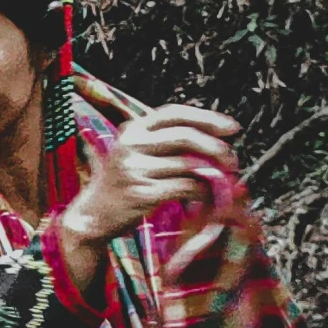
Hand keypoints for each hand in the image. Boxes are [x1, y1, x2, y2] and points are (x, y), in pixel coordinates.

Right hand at [58, 103, 239, 291]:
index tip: (232, 128)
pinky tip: (205, 196)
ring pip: (189, 165)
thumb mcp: (137, 153)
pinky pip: (185, 187)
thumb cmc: (124, 184)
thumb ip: (166, 143)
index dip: (207, 117)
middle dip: (216, 147)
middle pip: (185, 136)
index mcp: (132, 130)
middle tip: (232, 160)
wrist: (94, 214)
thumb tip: (215, 140)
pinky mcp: (142, 193)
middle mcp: (131, 145)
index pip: (175, 113)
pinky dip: (202, 192)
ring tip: (221, 182)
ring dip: (213, 174)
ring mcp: (135, 169)